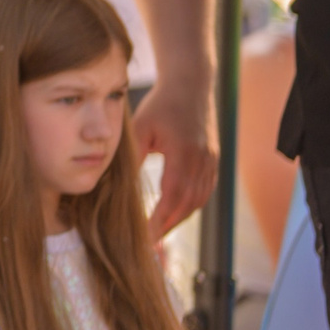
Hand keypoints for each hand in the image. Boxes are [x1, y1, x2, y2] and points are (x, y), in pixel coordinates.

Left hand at [133, 81, 216, 237]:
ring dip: (179, 218)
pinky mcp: (214, 160)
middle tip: (149, 245)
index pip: (172, 198)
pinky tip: (176, 212)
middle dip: (168, 226)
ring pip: (198, 201)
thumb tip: (116, 185)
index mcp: (185, 155)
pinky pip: (205, 191)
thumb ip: (132, 156)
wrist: (190, 84)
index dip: (159, 220)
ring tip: (159, 232)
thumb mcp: (141, 128)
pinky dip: (190, 205)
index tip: (144, 237)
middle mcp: (203, 162)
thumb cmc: (161, 104)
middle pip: (188, 205)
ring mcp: (212, 162)